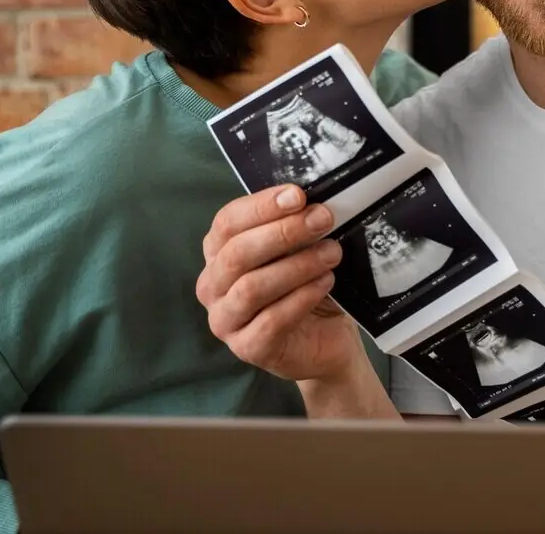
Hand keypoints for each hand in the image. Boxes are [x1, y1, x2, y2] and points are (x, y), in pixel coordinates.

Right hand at [195, 184, 361, 381]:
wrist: (325, 341)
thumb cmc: (306, 287)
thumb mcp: (299, 250)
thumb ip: (295, 227)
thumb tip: (312, 202)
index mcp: (218, 253)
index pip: (227, 222)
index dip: (261, 206)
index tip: (298, 195)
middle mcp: (212, 286)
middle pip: (237, 253)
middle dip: (283, 233)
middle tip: (323, 220)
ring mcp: (225, 321)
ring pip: (252, 287)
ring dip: (297, 266)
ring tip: (331, 254)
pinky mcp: (246, 349)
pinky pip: (271, 321)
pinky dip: (302, 297)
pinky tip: (325, 283)